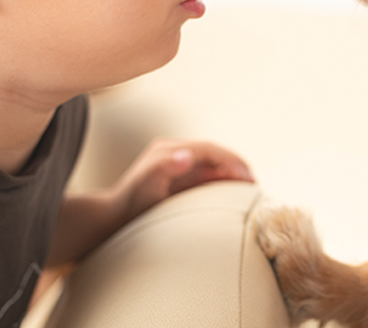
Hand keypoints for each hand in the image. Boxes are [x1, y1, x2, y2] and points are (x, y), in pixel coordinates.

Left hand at [114, 138, 254, 220]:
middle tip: (253, 181)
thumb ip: (164, 167)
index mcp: (168, 150)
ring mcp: (177, 165)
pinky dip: (222, 180)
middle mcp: (174, 153)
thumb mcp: (146, 185)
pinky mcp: (179, 177)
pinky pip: (206, 174)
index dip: (229, 160)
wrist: (114, 217)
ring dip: (231, 172)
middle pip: (213, 154)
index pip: (207, 149)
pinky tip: (233, 192)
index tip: (246, 175)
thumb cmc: (130, 204)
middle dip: (235, 164)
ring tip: (249, 186)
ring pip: (212, 163)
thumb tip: (186, 154)